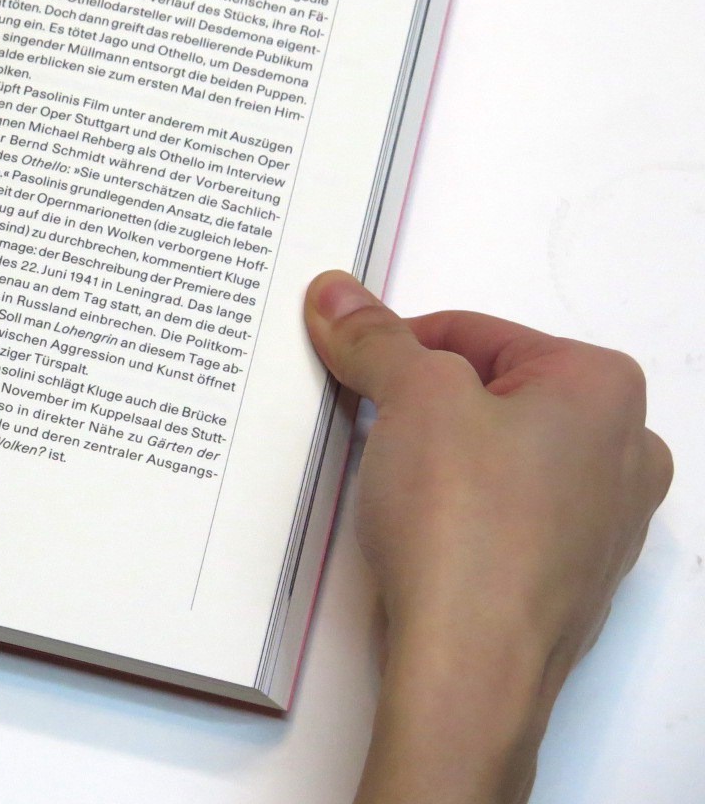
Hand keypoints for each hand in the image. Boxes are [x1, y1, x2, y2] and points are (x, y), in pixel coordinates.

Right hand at [304, 271, 671, 803]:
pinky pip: (503, 516)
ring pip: (499, 456)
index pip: (475, 332)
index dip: (399, 343)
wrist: (471, 667)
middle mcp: (625, 451)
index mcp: (605, 388)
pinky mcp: (570, 578)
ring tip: (389, 478)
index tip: (351, 362)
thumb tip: (337, 295)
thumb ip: (374, 339)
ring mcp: (604, 522)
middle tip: (367, 418)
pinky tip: (417, 528)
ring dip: (438, 455)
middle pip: (493, 392)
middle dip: (423, 400)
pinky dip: (457, 510)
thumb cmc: (465, 524)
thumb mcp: (410, 398)